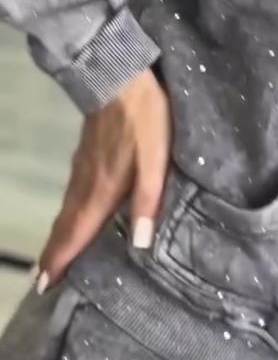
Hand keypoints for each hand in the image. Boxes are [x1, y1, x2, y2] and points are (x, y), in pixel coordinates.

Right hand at [36, 69, 171, 291]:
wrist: (117, 74)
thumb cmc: (143, 117)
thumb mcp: (155, 159)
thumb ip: (148, 200)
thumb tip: (140, 245)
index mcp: (102, 189)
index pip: (78, 233)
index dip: (62, 259)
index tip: (45, 285)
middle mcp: (86, 184)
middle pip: (65, 226)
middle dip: (53, 255)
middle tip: (41, 282)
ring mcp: (82, 168)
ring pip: (66, 211)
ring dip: (58, 237)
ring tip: (50, 259)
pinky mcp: (85, 156)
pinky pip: (71, 195)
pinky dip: (65, 215)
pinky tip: (70, 217)